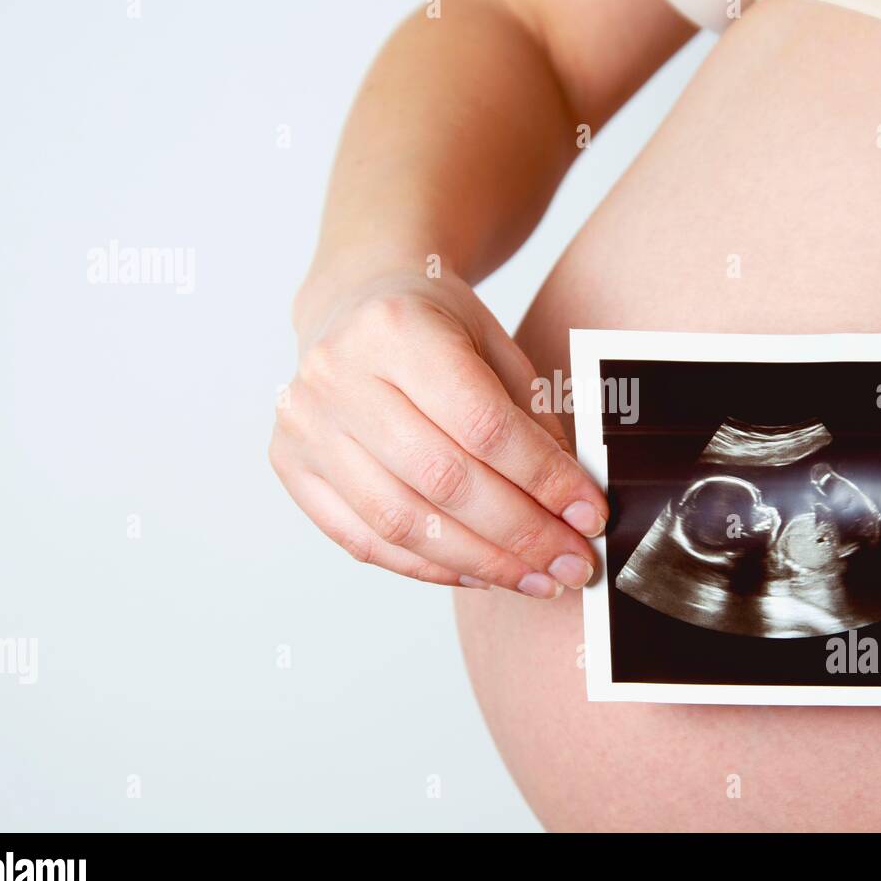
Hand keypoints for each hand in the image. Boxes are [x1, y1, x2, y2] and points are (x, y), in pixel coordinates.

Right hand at [269, 268, 605, 597]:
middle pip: (443, 481)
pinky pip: (365, 540)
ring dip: (482, 563)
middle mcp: (339, 376)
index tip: (589, 514)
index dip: (544, 480)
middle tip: (572, 562)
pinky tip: (481, 572)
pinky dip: (429, 567)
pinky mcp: (291, 466)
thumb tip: (570, 504)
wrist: (354, 302)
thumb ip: (531, 419)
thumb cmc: (432, 325)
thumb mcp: (494, 346)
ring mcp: (306, 425)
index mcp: (396, 330)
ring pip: (403, 523)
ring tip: (537, 578)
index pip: (483, 425)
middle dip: (521, 534)